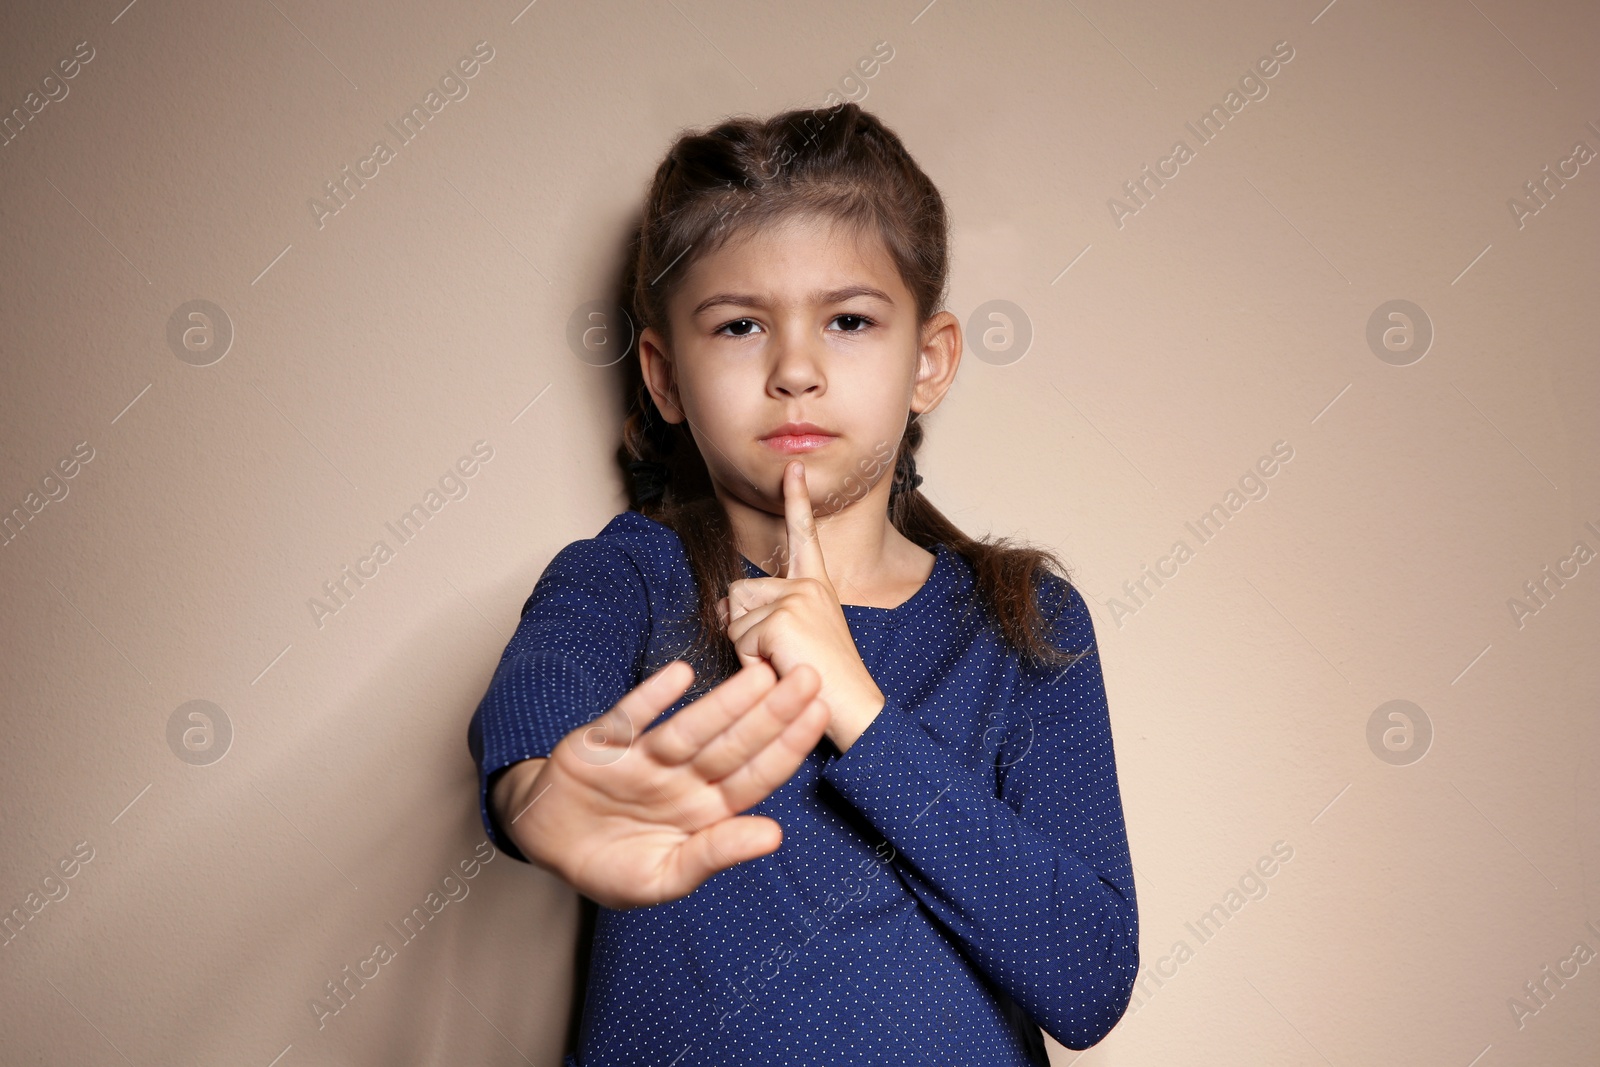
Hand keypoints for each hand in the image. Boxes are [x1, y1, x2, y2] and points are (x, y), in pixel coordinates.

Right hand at [501, 658, 828, 909]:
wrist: (546, 845)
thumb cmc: (611, 864)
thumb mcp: (662, 877)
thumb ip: (715, 854)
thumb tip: (774, 836)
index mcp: (706, 810)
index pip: (756, 775)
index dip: (788, 746)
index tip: (819, 715)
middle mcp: (683, 778)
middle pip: (733, 743)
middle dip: (773, 713)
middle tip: (809, 675)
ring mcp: (645, 759)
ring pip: (692, 728)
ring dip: (725, 702)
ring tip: (760, 674)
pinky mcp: (603, 745)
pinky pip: (630, 718)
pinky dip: (652, 698)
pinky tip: (679, 676)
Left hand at [718, 459, 886, 751]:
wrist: (855, 709)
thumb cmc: (823, 683)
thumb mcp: (794, 640)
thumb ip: (763, 616)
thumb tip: (720, 608)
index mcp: (816, 587)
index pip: (803, 536)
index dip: (797, 499)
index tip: (793, 466)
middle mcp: (808, 585)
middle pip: (738, 592)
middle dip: (742, 629)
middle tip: (779, 657)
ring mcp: (796, 598)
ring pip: (733, 618)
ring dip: (746, 651)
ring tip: (783, 665)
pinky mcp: (783, 617)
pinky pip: (738, 639)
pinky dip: (750, 664)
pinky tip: (781, 670)